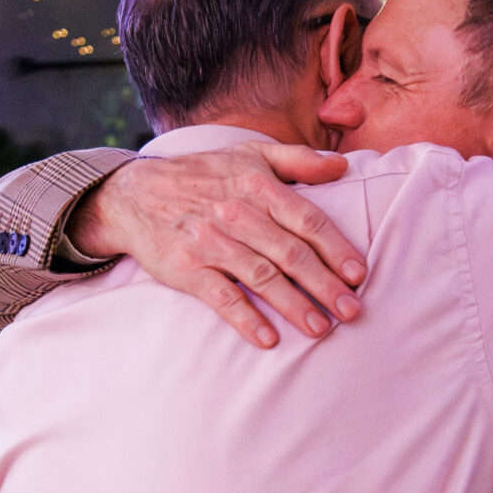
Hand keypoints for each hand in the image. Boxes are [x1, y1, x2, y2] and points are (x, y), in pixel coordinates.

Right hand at [69, 145, 366, 348]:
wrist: (134, 194)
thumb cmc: (203, 175)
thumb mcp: (249, 153)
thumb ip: (299, 159)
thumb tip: (344, 165)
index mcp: (257, 185)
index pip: (306, 219)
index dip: (335, 247)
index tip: (358, 274)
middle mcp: (237, 212)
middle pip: (290, 253)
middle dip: (324, 284)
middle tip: (352, 311)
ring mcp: (210, 242)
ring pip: (261, 277)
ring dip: (293, 305)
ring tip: (320, 328)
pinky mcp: (186, 268)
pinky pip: (221, 296)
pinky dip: (245, 318)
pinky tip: (268, 338)